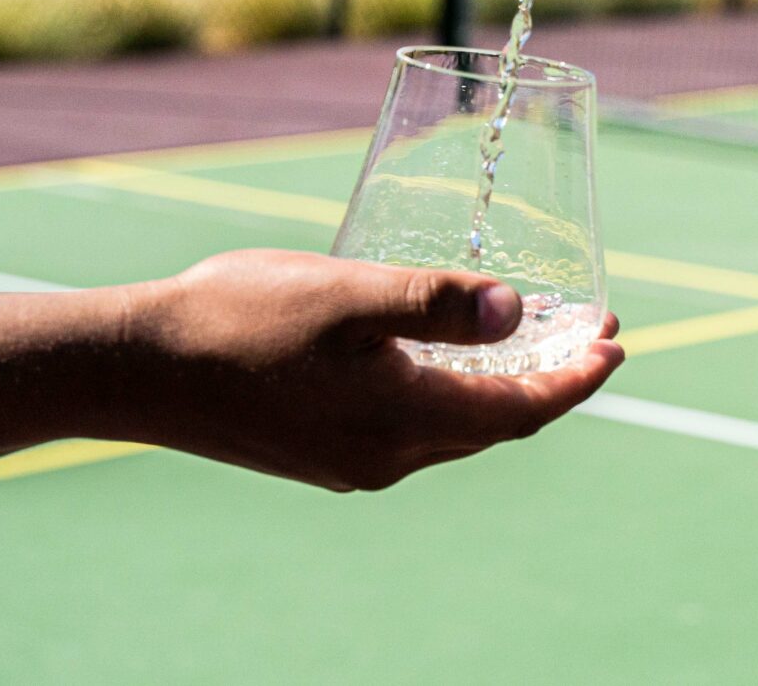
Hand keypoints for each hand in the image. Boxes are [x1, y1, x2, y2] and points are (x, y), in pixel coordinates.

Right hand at [116, 250, 622, 491]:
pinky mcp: (319, 452)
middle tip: (589, 328)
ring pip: (452, 426)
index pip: (522, 410)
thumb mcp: (352, 295)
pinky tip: (442, 356)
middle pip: (495, 423)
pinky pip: (409, 427)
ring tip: (530, 335)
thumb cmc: (241, 319)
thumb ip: (439, 303)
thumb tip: (519, 312)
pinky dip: (448, 391)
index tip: (618, 340)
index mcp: (404, 423)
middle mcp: (386, 457)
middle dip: (549, 376)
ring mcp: (350, 461)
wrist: (139, 368)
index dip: (577, 378)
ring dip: (498, 383)